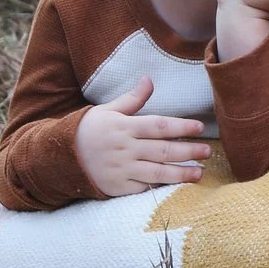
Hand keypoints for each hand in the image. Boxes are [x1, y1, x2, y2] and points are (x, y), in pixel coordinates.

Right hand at [75, 77, 210, 194]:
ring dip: (181, 173)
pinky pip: (143, 188)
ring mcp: (121, 170)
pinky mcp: (118, 187)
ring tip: (200, 172)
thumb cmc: (89, 129)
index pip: (158, 126)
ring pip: (157, 172)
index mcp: (124, 127)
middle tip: (208, 151)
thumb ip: (132, 99)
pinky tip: (178, 186)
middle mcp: (124, 149)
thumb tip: (149, 80)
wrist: (60, 156)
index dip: (181, 127)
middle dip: (188, 151)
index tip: (199, 127)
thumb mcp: (108, 110)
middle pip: (163, 150)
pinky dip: (161, 186)